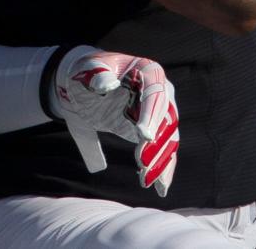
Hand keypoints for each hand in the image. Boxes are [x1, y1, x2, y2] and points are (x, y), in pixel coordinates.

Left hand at [50, 47, 179, 197]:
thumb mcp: (87, 69)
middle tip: (142, 163)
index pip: (155, 93)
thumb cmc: (88, 72)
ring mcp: (160, 113)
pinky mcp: (155, 132)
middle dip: (156, 143)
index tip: (143, 136)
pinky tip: (160, 187)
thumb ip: (96, 73)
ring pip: (168, 138)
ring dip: (160, 160)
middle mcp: (161, 91)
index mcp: (148, 71)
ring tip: (146, 179)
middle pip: (166, 119)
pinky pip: (165, 151)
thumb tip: (105, 84)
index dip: (151, 114)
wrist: (87, 86)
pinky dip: (163, 168)